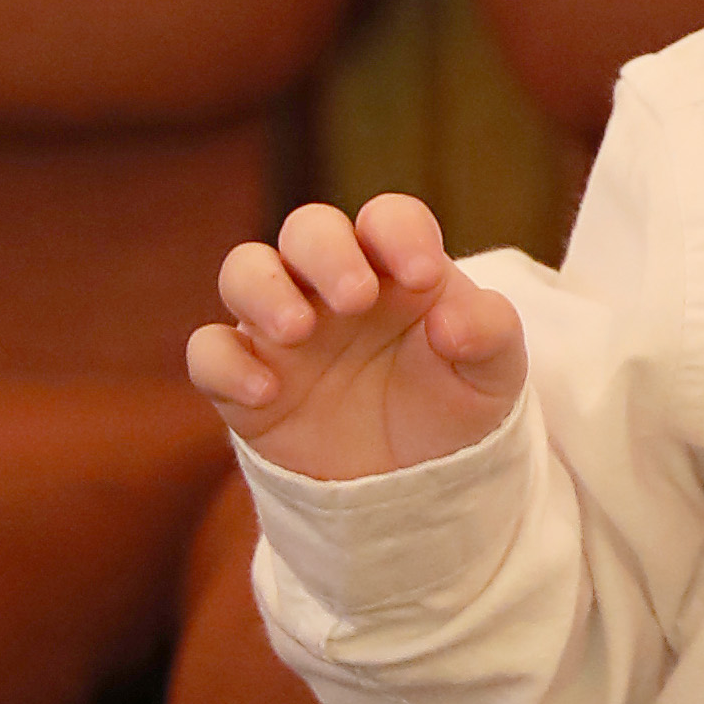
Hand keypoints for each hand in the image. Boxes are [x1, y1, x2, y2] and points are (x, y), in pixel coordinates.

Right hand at [187, 195, 529, 482]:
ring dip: (264, 290)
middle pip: (308, 228)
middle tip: (358, 299)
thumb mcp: (493, 376)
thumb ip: (487, 333)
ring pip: (244, 271)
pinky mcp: (244, 377)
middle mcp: (332, 285)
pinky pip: (210, 351)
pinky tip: (265, 393)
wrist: (415, 484)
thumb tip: (450, 319)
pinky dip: (225, 364)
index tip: (423, 278)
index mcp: (396, 268)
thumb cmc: (452, 407)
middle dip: (327, 252)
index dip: (400, 233)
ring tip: (299, 331)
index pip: (389, 219)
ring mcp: (282, 328)